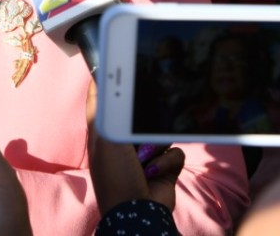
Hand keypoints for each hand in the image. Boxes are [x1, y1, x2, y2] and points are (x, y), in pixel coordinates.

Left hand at [85, 80, 183, 214]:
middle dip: (145, 120)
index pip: (103, 100)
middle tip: (145, 123)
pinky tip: (156, 172)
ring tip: (145, 159)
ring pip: (160, 132)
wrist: (138, 213)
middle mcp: (124, 141)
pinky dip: (167, 162)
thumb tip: (104, 78)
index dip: (108, 83)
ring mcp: (146, 154)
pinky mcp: (165, 166)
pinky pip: (175, 151)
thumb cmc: (116, 175)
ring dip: (156, 147)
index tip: (118, 66)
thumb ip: (107, 110)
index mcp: (104, 132)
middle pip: (139, 114)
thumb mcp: (105, 139)